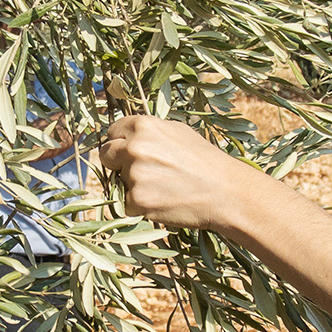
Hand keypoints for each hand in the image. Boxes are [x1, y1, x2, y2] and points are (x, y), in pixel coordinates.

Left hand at [95, 114, 259, 231]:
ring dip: (133, 186)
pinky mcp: (137, 200)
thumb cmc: (205, 161)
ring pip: (118, 182)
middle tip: (143, 172)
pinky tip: (163, 201)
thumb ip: (148, 133)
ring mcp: (134, 174)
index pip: (112, 132)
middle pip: (105, 155)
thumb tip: (127, 136)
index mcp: (143, 125)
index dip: (120, 143)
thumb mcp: (178, 132)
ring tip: (163, 188)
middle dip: (118, 164)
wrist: (225, 192)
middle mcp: (134, 147)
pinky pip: (127, 204)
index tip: (130, 153)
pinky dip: (141, 206)